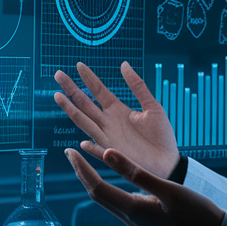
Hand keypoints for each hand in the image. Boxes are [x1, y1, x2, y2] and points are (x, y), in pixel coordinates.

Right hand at [54, 62, 179, 178]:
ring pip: (84, 122)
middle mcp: (108, 122)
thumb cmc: (160, 135)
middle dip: (71, 89)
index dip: (89, 78)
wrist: (168, 161)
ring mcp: (108, 138)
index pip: (98, 91)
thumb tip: (124, 64)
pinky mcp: (114, 154)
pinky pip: (99, 151)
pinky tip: (83, 143)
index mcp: (117, 110)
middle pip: (85, 103)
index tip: (78, 64)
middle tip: (58, 74)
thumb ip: (138, 87)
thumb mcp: (152, 106)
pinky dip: (91, 148)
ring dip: (71, 110)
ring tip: (57, 96)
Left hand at [66, 147, 224, 225]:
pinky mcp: (147, 225)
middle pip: (97, 196)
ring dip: (94, 183)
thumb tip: (108, 154)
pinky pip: (120, 206)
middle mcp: (131, 220)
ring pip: (108, 202)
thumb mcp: (169, 190)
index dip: (81, 169)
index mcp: (134, 210)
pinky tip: (115, 183)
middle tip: (71, 155)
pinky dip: (110, 190)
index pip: (97, 188)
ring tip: (88, 166)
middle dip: (82, 175)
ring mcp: (138, 225)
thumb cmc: (197, 215)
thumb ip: (137, 173)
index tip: (69, 152)